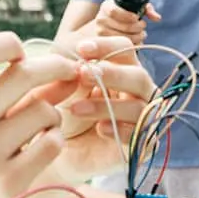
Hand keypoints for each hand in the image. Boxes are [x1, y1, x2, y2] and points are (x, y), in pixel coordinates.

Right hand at [0, 32, 78, 197]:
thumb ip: (3, 91)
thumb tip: (62, 65)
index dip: (7, 44)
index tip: (21, 53)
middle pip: (24, 73)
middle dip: (56, 67)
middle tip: (69, 72)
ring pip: (45, 110)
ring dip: (54, 114)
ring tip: (41, 127)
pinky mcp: (10, 181)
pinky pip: (52, 143)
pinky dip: (54, 142)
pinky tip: (41, 150)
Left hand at [48, 36, 154, 181]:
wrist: (55, 151)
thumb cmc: (62, 113)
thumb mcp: (62, 90)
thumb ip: (72, 75)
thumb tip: (81, 64)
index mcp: (122, 71)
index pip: (125, 50)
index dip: (107, 46)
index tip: (81, 49)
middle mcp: (138, 93)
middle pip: (139, 77)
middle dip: (112, 74)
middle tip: (83, 74)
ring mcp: (142, 119)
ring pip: (138, 107)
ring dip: (106, 105)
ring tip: (75, 109)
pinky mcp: (140, 145)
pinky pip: (139, 135)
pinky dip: (119, 130)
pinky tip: (99, 129)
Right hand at [92, 0, 160, 45]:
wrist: (106, 26)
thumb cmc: (123, 16)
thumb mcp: (133, 8)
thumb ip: (147, 10)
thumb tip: (157, 18)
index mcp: (106, 7)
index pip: (114, 11)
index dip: (129, 16)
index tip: (137, 18)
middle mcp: (100, 19)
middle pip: (123, 27)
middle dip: (138, 28)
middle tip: (142, 27)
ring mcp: (100, 33)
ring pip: (123, 38)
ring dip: (137, 37)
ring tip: (141, 34)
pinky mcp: (103, 44)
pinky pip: (120, 47)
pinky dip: (132, 45)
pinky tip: (135, 41)